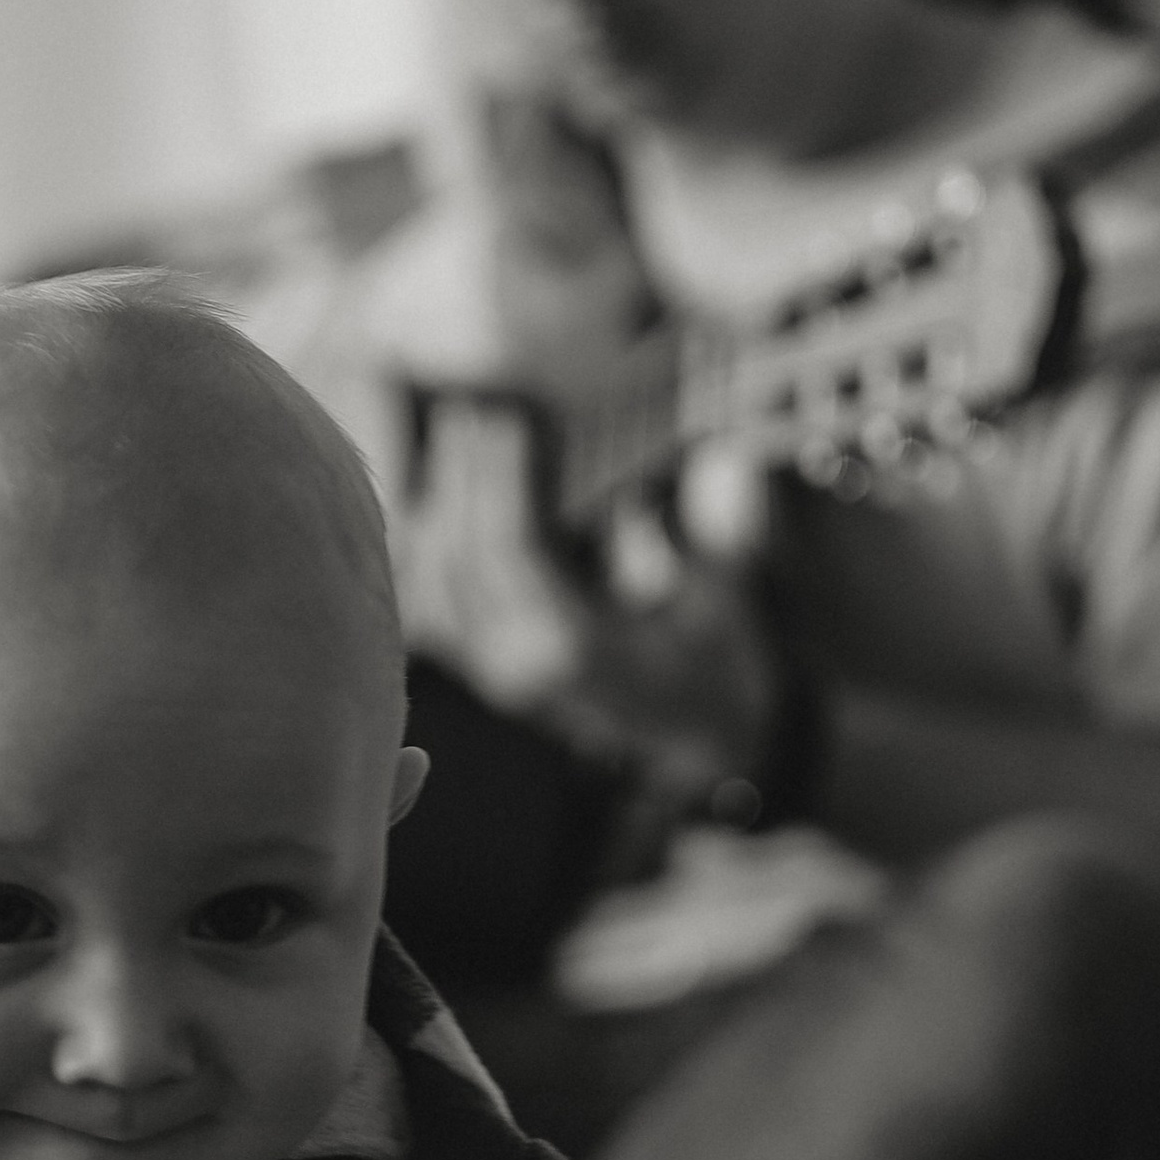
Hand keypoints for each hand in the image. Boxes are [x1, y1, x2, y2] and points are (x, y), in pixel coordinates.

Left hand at [394, 403, 781, 793]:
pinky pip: (438, 606)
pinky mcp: (488, 667)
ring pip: (439, 583)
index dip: (500, 480)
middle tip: (465, 410)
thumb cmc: (714, 673)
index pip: (512, 554)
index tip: (501, 419)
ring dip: (439, 507)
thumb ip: (721, 539)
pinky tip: (436, 500)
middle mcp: (520, 665)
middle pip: (463, 559)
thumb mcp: (726, 607)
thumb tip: (727, 463)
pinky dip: (432, 551)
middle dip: (461, 478)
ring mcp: (497, 671)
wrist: (697, 748)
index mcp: (573, 650)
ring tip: (450, 439)